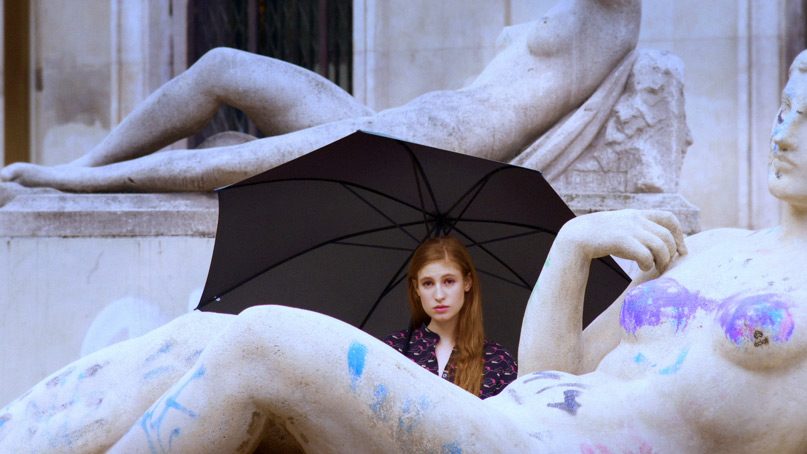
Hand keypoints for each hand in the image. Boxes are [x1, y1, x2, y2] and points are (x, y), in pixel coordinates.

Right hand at [557, 209, 686, 271]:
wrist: (576, 236)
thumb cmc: (599, 237)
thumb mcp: (620, 227)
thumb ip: (637, 230)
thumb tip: (656, 243)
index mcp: (637, 214)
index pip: (669, 218)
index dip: (679, 235)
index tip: (681, 250)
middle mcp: (635, 219)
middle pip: (667, 235)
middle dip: (671, 252)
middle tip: (665, 265)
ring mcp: (628, 229)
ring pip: (660, 246)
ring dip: (662, 260)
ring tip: (656, 268)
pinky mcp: (621, 240)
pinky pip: (646, 254)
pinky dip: (648, 264)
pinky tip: (643, 268)